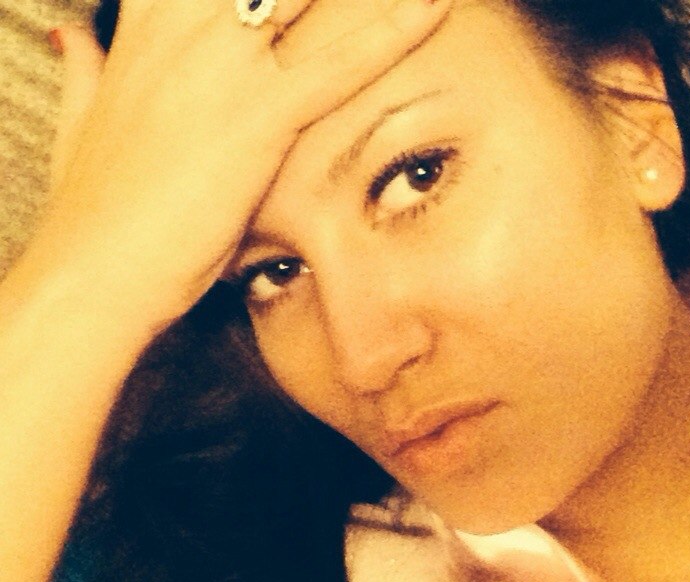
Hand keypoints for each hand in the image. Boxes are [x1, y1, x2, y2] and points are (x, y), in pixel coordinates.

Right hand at [23, 0, 450, 332]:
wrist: (95, 269)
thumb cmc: (96, 210)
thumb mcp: (81, 123)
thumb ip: (87, 74)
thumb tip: (76, 39)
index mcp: (149, 26)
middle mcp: (185, 29)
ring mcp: (222, 67)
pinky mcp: (256, 116)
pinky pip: (339, 63)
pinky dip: (393, 32)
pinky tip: (434, 9)